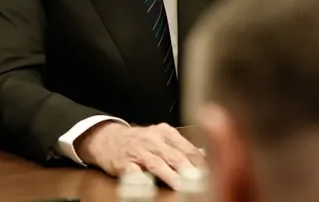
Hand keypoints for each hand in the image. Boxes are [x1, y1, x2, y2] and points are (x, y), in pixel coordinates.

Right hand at [76, 122, 203, 190]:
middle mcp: (152, 139)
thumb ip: (182, 147)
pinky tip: (148, 184)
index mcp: (165, 132)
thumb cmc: (139, 141)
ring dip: (171, 176)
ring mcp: (138, 151)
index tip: (213, 173)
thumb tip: (207, 157)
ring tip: (182, 186)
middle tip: (202, 181)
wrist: (106, 138)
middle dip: (189, 169)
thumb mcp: (161, 138)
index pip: (188, 148)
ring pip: (157, 163)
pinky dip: (141, 179)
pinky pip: (133, 172)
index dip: (201, 162)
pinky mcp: (124, 163)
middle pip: (175, 155)